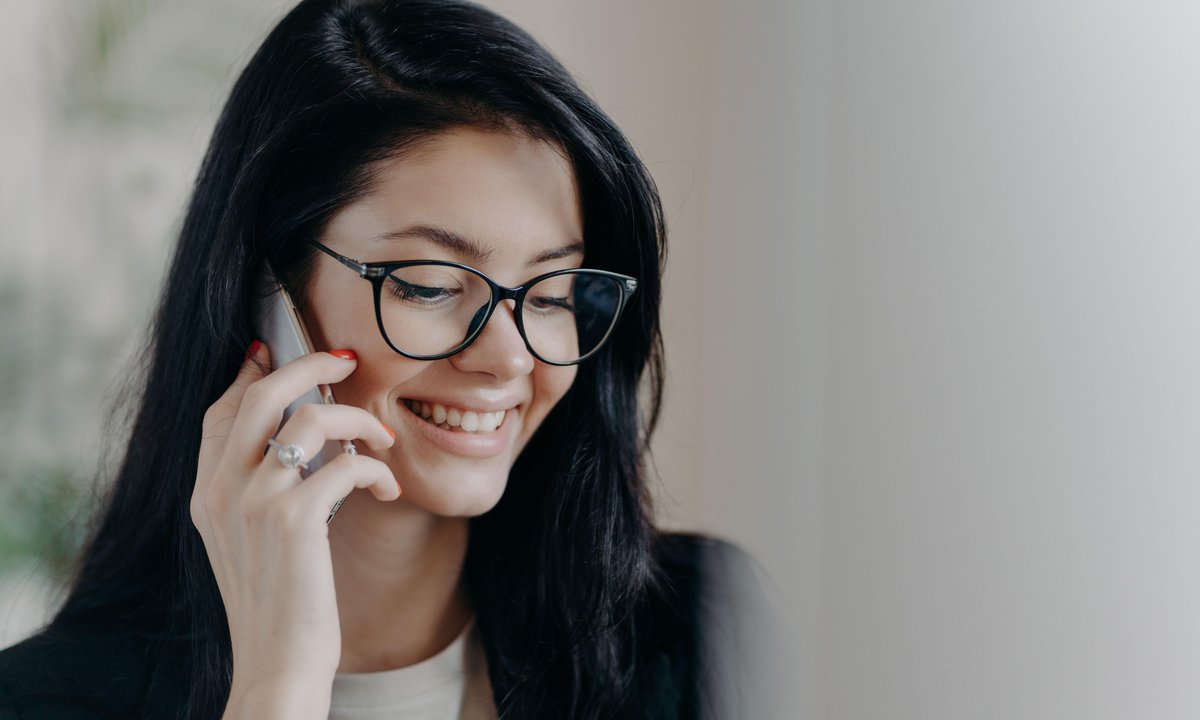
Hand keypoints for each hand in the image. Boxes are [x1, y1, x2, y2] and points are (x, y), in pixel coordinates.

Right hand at [191, 342, 399, 716]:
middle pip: (261, 394)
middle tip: (347, 361)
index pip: (222, 410)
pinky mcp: (295, 521)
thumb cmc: (277, 603)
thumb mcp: (248, 540)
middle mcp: (222, 491)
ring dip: (359, 420)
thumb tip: (288, 432)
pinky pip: (346, 464)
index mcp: (206, 494)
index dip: (254, 373)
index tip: (281, 352)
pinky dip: (377, 469)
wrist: (278, 664)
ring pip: (310, 419)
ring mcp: (255, 503)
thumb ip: (256, 488)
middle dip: (309, 365)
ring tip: (383, 439)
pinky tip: (388, 488)